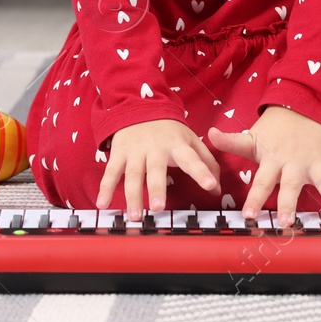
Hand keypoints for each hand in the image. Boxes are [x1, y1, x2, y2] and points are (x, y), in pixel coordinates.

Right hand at [96, 118, 220, 213]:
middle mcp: (155, 148)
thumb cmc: (169, 130)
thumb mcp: (191, 140)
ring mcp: (135, 151)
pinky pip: (111, 172)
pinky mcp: (119, 153)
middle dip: (156, 188)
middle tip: (158, 208)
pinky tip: (102, 203)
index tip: (210, 185)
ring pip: (133, 174)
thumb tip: (218, 189)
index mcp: (177, 145)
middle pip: (155, 170)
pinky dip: (105, 188)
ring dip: (132, 195)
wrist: (138, 106)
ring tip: (135, 215)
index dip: (202, 172)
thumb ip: (207, 163)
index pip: (192, 159)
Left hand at [208, 105, 320, 225]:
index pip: (262, 181)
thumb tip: (207, 135)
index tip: (248, 216)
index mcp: (274, 159)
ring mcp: (317, 160)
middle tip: (287, 223)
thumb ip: (231, 141)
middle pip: (292, 185)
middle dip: (289, 204)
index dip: (254, 198)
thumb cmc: (273, 130)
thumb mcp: (252, 135)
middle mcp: (295, 162)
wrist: (300, 104)